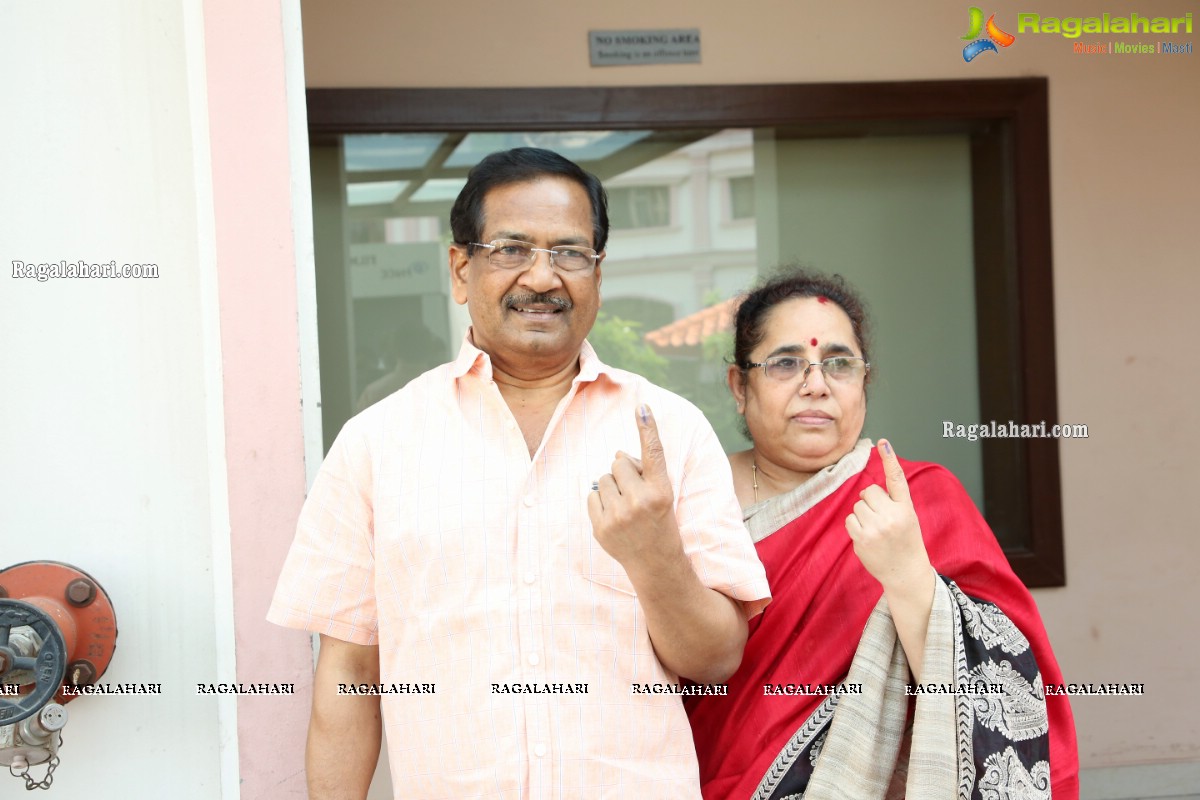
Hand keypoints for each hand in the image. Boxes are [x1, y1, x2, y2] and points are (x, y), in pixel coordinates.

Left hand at [587, 405, 683, 568]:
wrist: (655, 563)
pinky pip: (591, 496)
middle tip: (635, 494)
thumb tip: (617, 454)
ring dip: (611, 487)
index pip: (653, 453)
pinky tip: (614, 517)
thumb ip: (643, 472)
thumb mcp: (661, 495)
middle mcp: (641, 501)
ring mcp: (619, 516)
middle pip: (619, 463)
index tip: (641, 406)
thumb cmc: (658, 521)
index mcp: (661, 490)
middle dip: (624, 473)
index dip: (647, 428)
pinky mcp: (601, 527)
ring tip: (625, 507)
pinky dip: (600, 502)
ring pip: (603, 478)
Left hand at [845, 439, 932, 590]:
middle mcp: (892, 516)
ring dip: (863, 514)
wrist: (906, 572)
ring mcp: (876, 528)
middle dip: (871, 501)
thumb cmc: (906, 542)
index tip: (883, 442)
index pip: (897, 479)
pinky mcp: (862, 538)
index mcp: (906, 508)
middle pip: (869, 491)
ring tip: (876, 529)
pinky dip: (855, 526)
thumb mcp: (908, 517)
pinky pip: (850, 519)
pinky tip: (868, 536)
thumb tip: (867, 491)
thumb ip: (893, 502)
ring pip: (857, 505)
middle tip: (882, 518)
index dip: (889, 459)